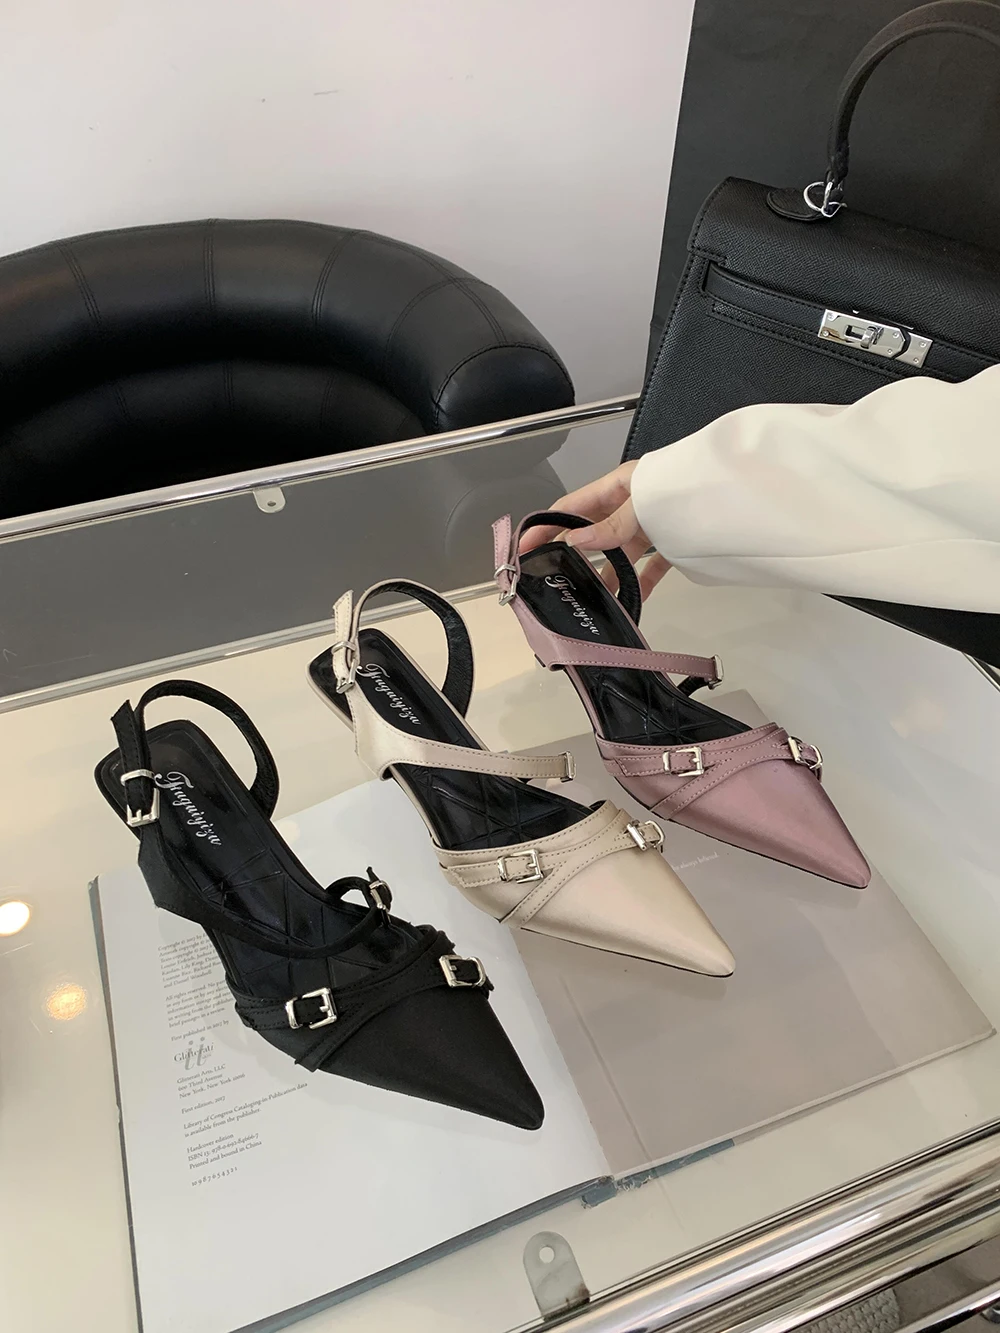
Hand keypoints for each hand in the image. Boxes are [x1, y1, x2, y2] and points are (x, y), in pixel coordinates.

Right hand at [518, 461, 671, 600]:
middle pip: (591, 533)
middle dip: (571, 557)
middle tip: (552, 583)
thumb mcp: (640, 504)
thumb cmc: (684, 488)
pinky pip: (650, 566)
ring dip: (606, 577)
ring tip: (591, 602)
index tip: (523, 552)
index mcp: (616, 487)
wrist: (736, 494)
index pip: (569, 508)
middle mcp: (629, 506)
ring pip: (619, 554)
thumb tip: (575, 543)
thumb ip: (610, 526)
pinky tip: (632, 602)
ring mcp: (650, 525)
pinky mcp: (672, 543)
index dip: (544, 528)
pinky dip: (641, 583)